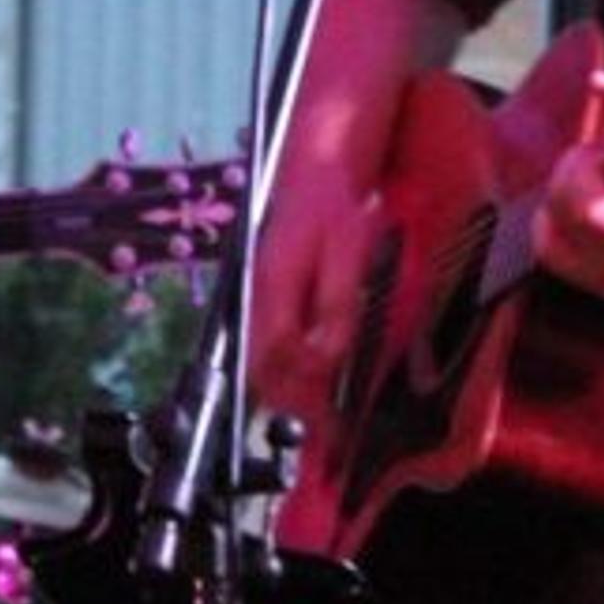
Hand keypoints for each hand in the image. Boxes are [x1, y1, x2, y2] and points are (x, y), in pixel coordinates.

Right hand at [248, 160, 378, 436]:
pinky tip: (314, 384)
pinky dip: (288, 375)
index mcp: (273, 287)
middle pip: (261, 368)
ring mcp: (256, 301)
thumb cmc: (335, 211)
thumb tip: (328, 358)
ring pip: (261, 364)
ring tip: (323, 419)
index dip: (304, 385)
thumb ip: (336, 307)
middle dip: (293, 403)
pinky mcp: (264, 302)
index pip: (277, 353)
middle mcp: (256, 299)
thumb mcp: (347, 254)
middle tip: (329, 430)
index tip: (331, 410)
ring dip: (289, 395)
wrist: (314, 173)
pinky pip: (268, 349)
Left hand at [535, 78, 603, 298]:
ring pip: (548, 243)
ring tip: (598, 184)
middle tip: (603, 161)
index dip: (582, 171)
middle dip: (572, 178)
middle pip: (558, 222)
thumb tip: (599, 84)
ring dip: (561, 204)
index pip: (589, 211)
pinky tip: (590, 206)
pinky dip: (562, 228)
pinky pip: (560, 259)